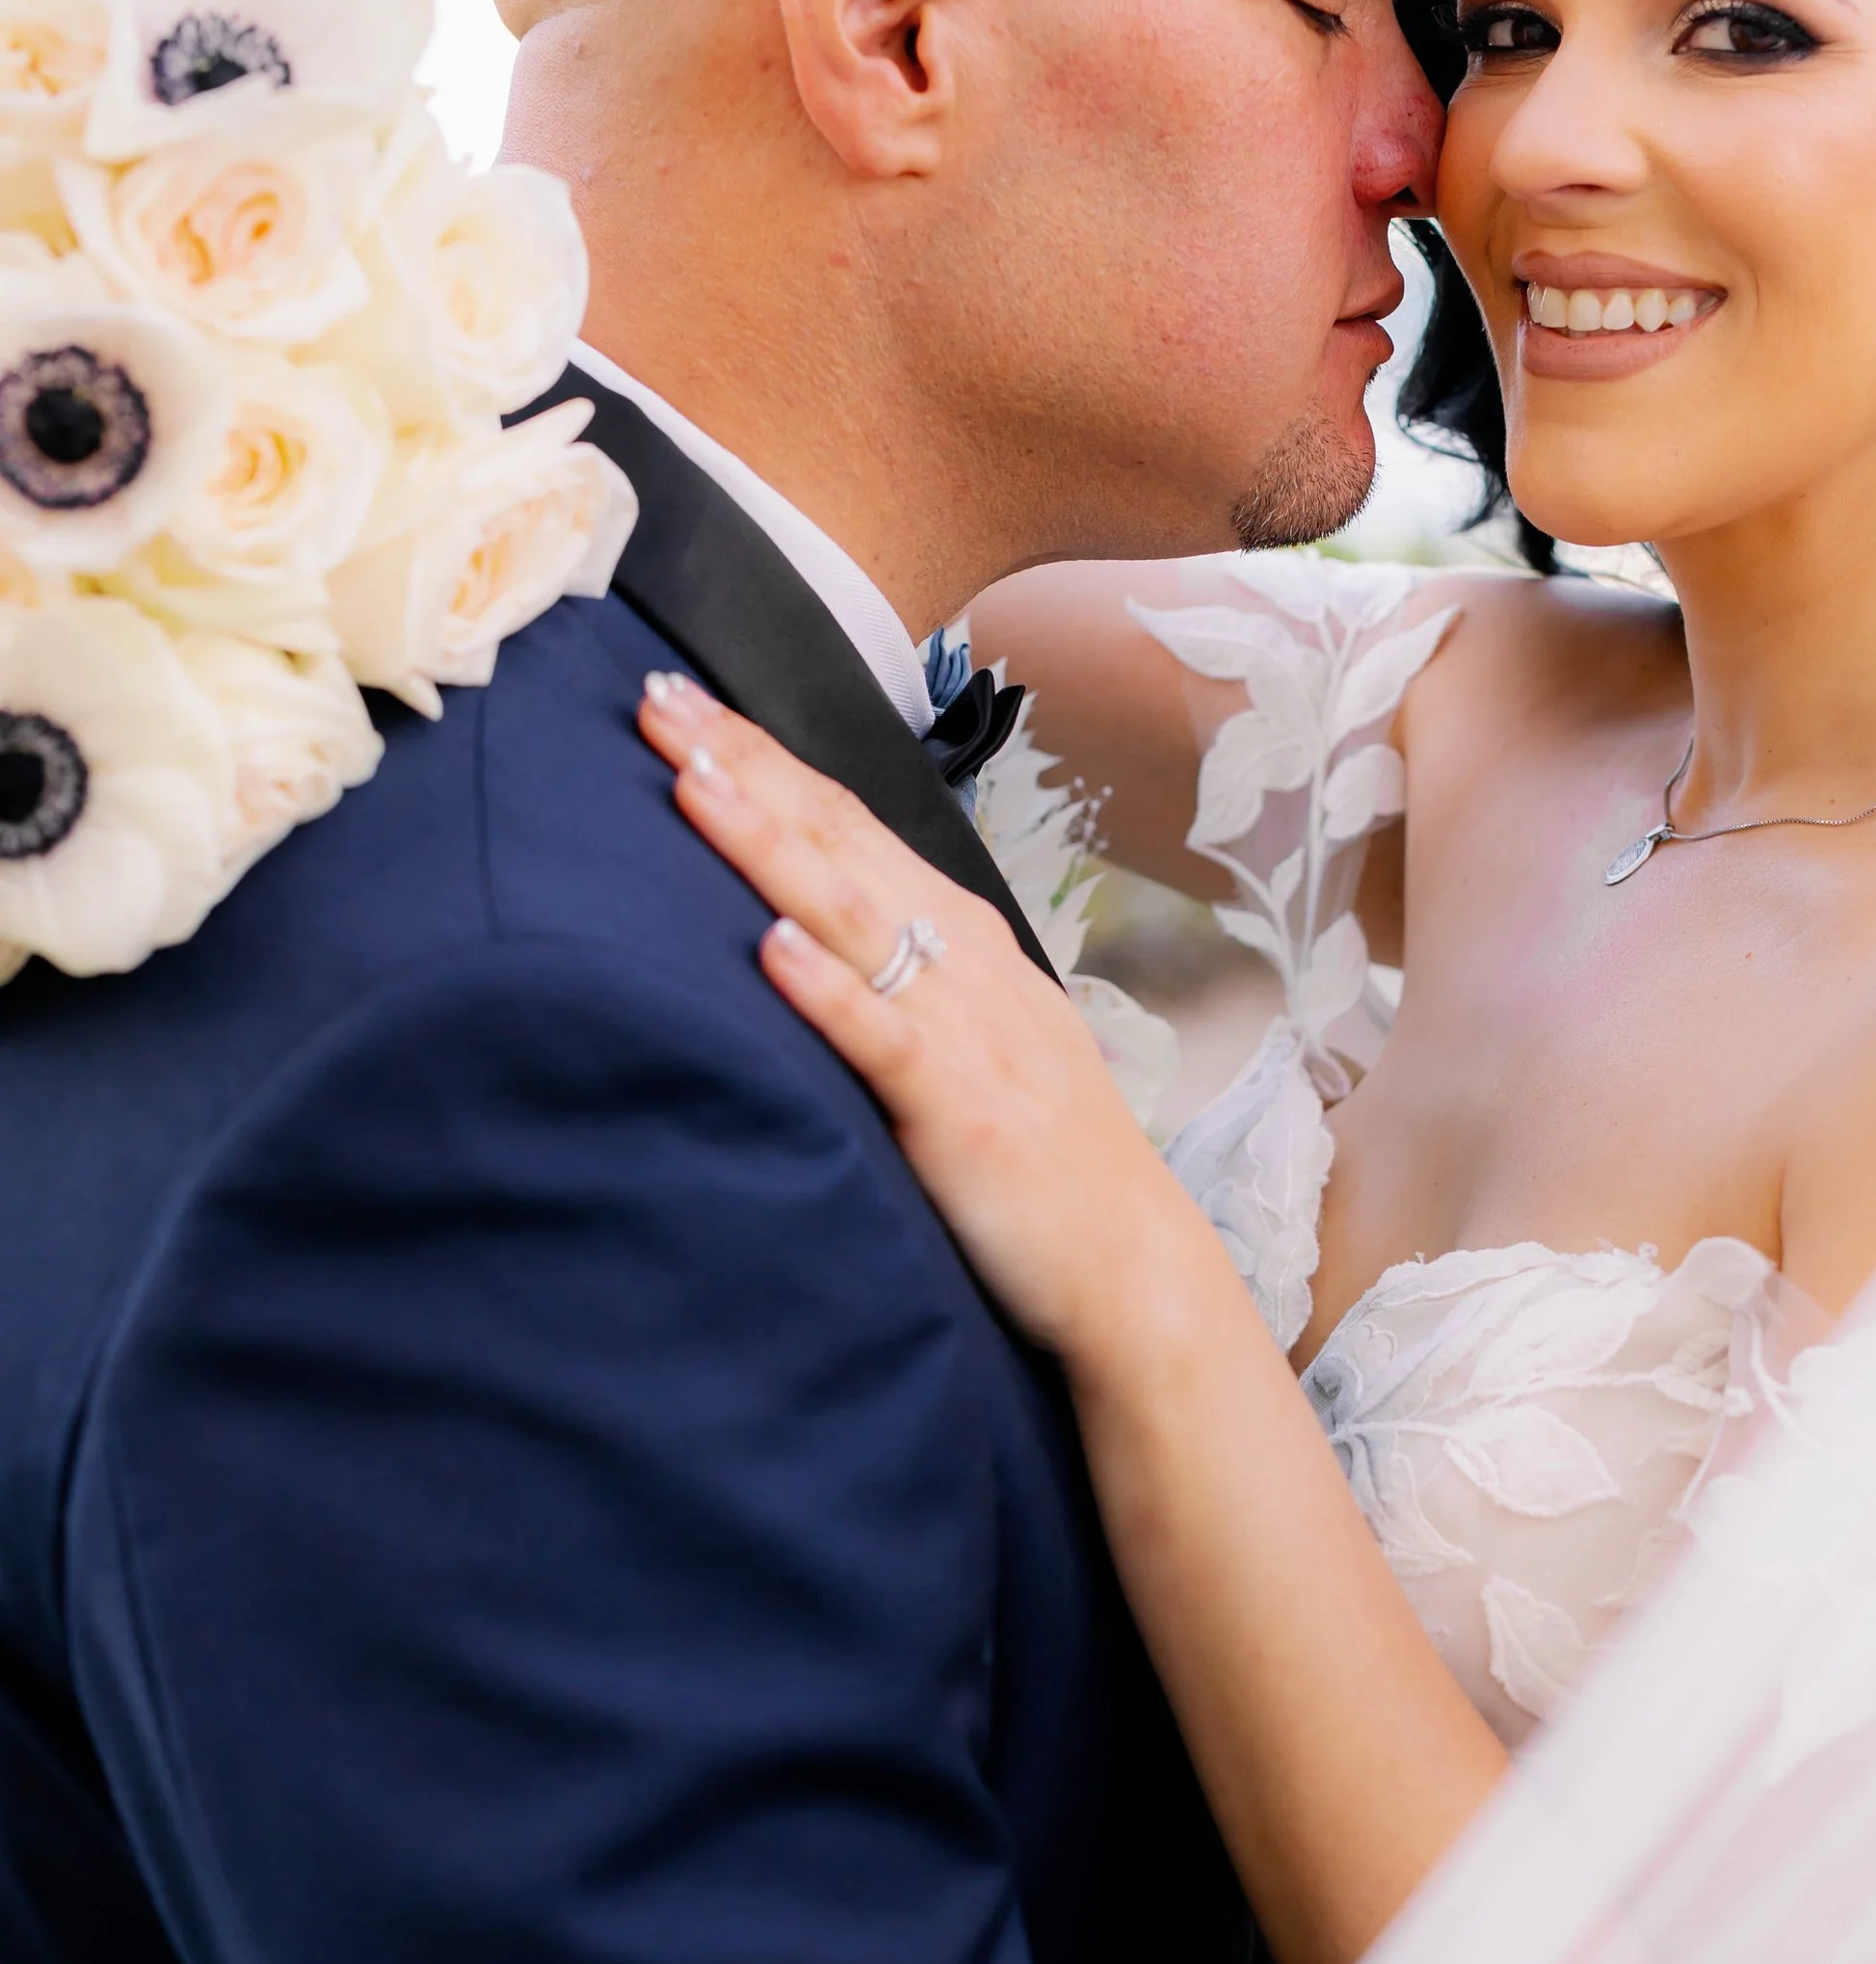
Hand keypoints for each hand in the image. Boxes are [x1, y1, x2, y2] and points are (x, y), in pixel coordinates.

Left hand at [637, 671, 1225, 1366]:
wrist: (1130, 1263)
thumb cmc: (1046, 1160)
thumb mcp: (981, 1040)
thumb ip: (904, 980)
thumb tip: (807, 931)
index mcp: (963, 941)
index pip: (845, 825)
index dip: (764, 758)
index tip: (684, 702)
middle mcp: (963, 963)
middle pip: (836, 842)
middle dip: (745, 766)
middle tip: (658, 700)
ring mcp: (965, 1030)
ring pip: (849, 914)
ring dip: (768, 843)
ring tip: (693, 779)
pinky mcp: (959, 1107)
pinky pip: (884, 1037)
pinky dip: (830, 987)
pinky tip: (775, 944)